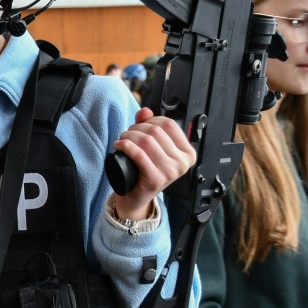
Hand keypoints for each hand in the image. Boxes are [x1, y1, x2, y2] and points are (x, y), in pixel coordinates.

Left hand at [112, 106, 195, 221]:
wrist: (136, 196)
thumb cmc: (145, 170)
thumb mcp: (152, 147)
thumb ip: (150, 126)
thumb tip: (145, 111)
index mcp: (188, 153)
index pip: (170, 124)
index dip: (151, 120)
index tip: (141, 125)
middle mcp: (183, 163)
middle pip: (156, 131)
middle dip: (137, 128)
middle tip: (127, 134)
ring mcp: (171, 172)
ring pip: (146, 141)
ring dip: (129, 136)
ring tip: (122, 140)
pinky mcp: (156, 180)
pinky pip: (139, 155)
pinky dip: (126, 146)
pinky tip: (119, 145)